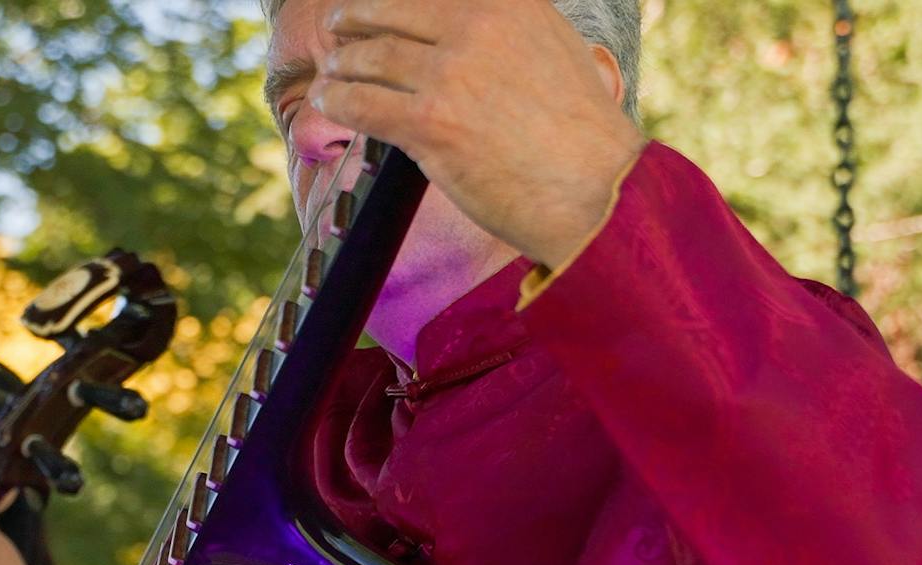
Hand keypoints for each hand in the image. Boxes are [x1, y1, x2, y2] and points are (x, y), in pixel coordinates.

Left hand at [313, 0, 646, 267]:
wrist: (593, 188)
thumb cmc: (580, 133)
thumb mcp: (554, 48)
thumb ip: (510, 29)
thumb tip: (474, 27)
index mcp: (506, 4)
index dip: (391, 0)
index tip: (374, 6)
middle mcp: (475, 27)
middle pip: (391, 13)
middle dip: (356, 20)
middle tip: (339, 29)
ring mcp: (449, 75)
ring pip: (370, 58)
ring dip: (341, 65)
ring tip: (331, 72)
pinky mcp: (429, 123)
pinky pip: (363, 104)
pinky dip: (337, 101)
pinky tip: (328, 103)